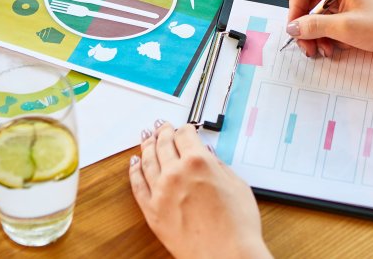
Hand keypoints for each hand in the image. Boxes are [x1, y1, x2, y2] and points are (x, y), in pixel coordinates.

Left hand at [129, 122, 270, 258]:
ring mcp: (160, 192)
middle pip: (164, 144)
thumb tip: (208, 156)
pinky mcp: (151, 211)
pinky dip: (134, 171)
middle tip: (162, 127)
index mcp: (198, 162)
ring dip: (147, 146)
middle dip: (163, 132)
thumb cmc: (237, 225)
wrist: (226, 255)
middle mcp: (176, 173)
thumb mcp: (237, 185)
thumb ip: (219, 166)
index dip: (185, 128)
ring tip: (147, 138)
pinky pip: (137, 185)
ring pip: (148, 160)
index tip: (185, 129)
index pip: (185, 135)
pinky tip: (134, 163)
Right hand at [286, 0, 372, 74]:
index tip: (296, 31)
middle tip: (308, 49)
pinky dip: (327, 37)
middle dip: (305, 27)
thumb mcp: (346, 28)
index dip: (294, 9)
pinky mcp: (352, 15)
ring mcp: (346, 2)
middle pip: (307, 3)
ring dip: (316, 35)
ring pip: (317, 16)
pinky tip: (332, 50)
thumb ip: (315, 26)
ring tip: (322, 52)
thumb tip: (291, 28)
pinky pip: (330, 24)